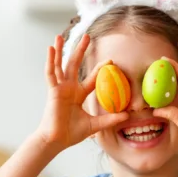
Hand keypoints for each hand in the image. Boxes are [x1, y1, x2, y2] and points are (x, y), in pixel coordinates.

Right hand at [37, 34, 128, 151]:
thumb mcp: (95, 125)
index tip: (111, 60)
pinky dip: (50, 61)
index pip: (92, 78)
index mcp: (78, 94)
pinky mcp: (53, 91)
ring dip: (60, 50)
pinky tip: (50, 49)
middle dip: (81, 51)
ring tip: (60, 35)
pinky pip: (51, 73)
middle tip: (88, 36)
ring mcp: (60, 88)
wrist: (57, 140)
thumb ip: (109, 119)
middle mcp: (69, 88)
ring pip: (60, 65)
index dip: (100, 69)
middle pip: (75, 65)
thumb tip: (127, 116)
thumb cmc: (72, 134)